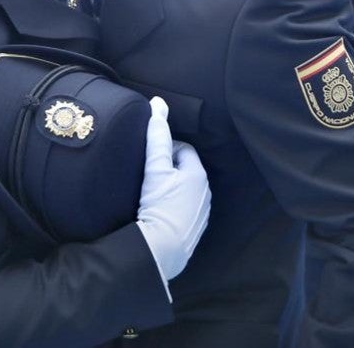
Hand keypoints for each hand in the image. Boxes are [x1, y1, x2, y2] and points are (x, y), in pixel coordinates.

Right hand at [136, 96, 211, 287]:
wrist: (161, 250)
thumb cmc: (159, 206)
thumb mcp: (155, 168)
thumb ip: (156, 136)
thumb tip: (158, 103)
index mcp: (199, 175)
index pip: (183, 150)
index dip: (165, 151)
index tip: (149, 161)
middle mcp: (205, 193)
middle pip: (185, 170)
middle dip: (169, 170)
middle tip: (147, 178)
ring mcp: (201, 213)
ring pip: (185, 191)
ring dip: (171, 189)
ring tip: (151, 195)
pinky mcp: (194, 230)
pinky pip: (184, 210)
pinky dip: (173, 207)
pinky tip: (158, 213)